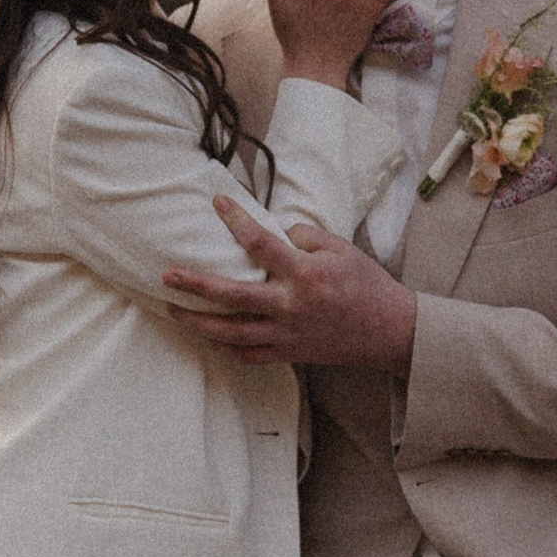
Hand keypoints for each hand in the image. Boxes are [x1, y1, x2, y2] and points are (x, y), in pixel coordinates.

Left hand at [165, 191, 418, 371]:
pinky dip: (226, 347)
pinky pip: (249, 354)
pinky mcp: (289, 353)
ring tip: (172, 310)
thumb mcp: (342, 249)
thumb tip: (275, 233)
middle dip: (194, 286)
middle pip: (230, 296)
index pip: (260, 244)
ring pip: (230, 332)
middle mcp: (289, 305)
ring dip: (197, 322)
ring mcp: (286, 334)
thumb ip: (305, 236)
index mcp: (303, 274)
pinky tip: (210, 337)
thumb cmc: (368, 285)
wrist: (390, 331)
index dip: (236, 220)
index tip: (217, 202)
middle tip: (166, 276)